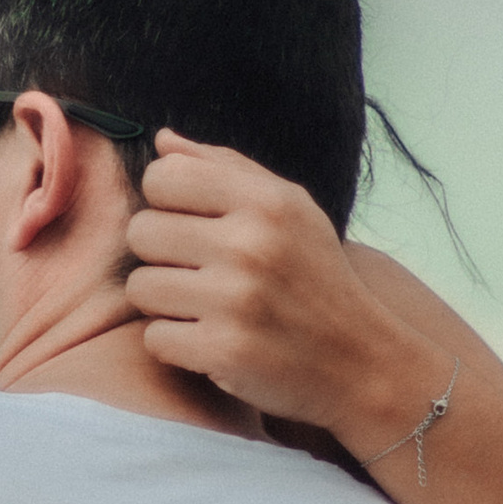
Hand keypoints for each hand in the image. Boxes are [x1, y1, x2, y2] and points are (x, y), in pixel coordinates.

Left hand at [124, 134, 443, 453]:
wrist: (362, 362)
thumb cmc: (314, 277)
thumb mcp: (289, 209)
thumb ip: (224, 167)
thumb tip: (162, 140)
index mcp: (266, 201)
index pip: (161, 177)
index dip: (167, 205)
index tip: (194, 228)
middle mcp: (252, 245)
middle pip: (141, 231)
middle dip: (161, 256)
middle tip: (200, 275)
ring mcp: (237, 300)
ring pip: (140, 287)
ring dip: (165, 304)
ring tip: (206, 309)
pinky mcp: (225, 351)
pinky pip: (153, 337)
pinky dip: (175, 346)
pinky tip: (211, 342)